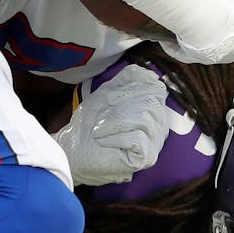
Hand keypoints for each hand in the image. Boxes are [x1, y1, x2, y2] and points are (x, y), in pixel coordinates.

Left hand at [53, 65, 168, 185]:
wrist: (74, 150)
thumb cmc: (90, 123)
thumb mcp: (109, 92)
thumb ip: (129, 78)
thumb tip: (153, 75)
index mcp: (152, 109)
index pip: (156, 89)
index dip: (131, 89)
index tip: (109, 99)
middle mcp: (159, 125)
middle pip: (151, 103)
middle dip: (120, 107)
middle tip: (101, 117)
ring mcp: (155, 143)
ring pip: (144, 119)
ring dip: (114, 122)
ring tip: (99, 131)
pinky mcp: (147, 158)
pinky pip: (137, 138)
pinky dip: (115, 137)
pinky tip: (104, 142)